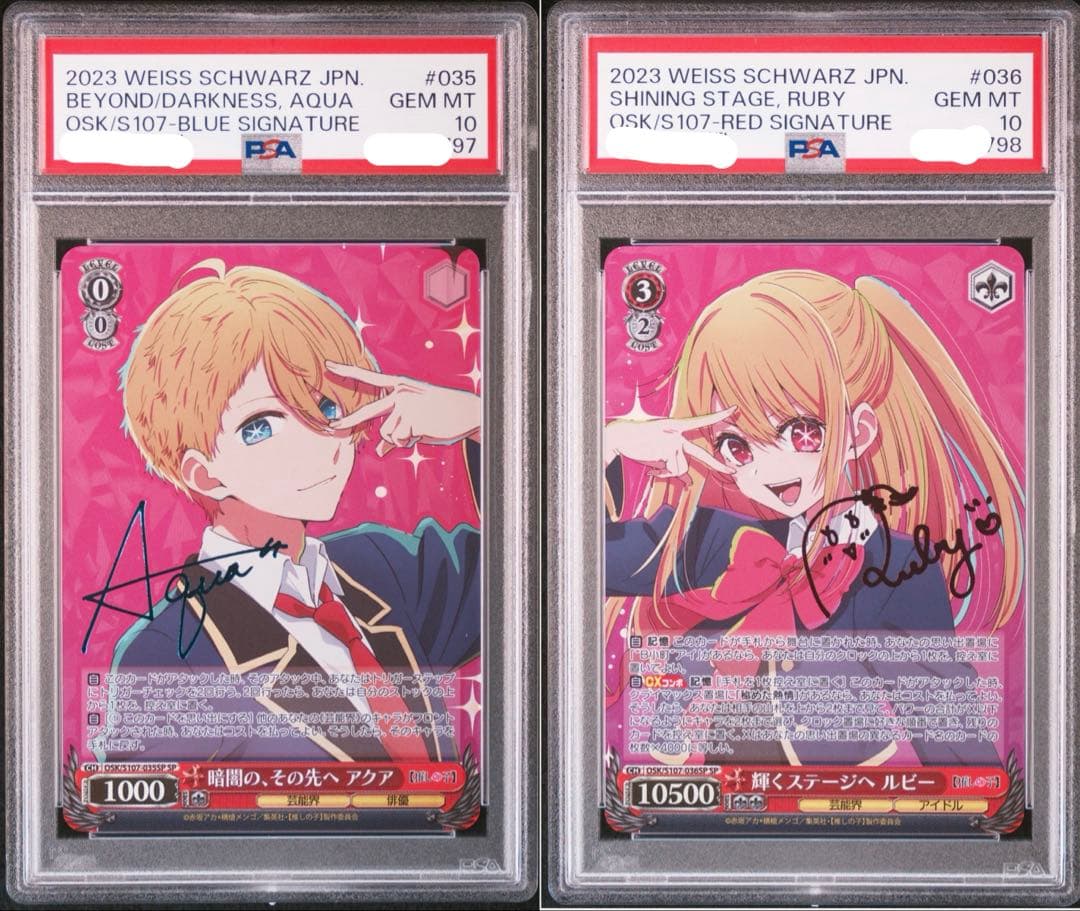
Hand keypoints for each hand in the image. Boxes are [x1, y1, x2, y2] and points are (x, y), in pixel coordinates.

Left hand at [325, 361, 480, 456]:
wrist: (468, 411)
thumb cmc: (442, 413)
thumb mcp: (417, 417)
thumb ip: (395, 431)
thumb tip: (378, 452)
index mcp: (400, 385)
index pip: (370, 378)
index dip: (348, 372)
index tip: (327, 365)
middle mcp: (400, 393)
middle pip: (369, 412)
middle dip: (349, 421)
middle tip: (332, 426)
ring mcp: (406, 406)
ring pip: (389, 434)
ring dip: (403, 438)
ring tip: (422, 428)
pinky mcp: (413, 420)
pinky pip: (401, 441)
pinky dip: (411, 441)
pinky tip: (426, 431)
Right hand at [604, 407, 736, 478]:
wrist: (621, 435)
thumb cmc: (640, 442)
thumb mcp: (660, 453)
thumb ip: (677, 466)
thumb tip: (690, 484)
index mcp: (677, 426)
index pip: (701, 421)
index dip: (717, 417)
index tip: (734, 409)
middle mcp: (678, 432)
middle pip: (701, 454)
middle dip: (718, 466)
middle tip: (733, 473)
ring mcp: (673, 440)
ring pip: (679, 467)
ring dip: (667, 472)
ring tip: (654, 468)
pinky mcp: (666, 449)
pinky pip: (670, 470)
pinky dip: (661, 473)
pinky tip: (651, 471)